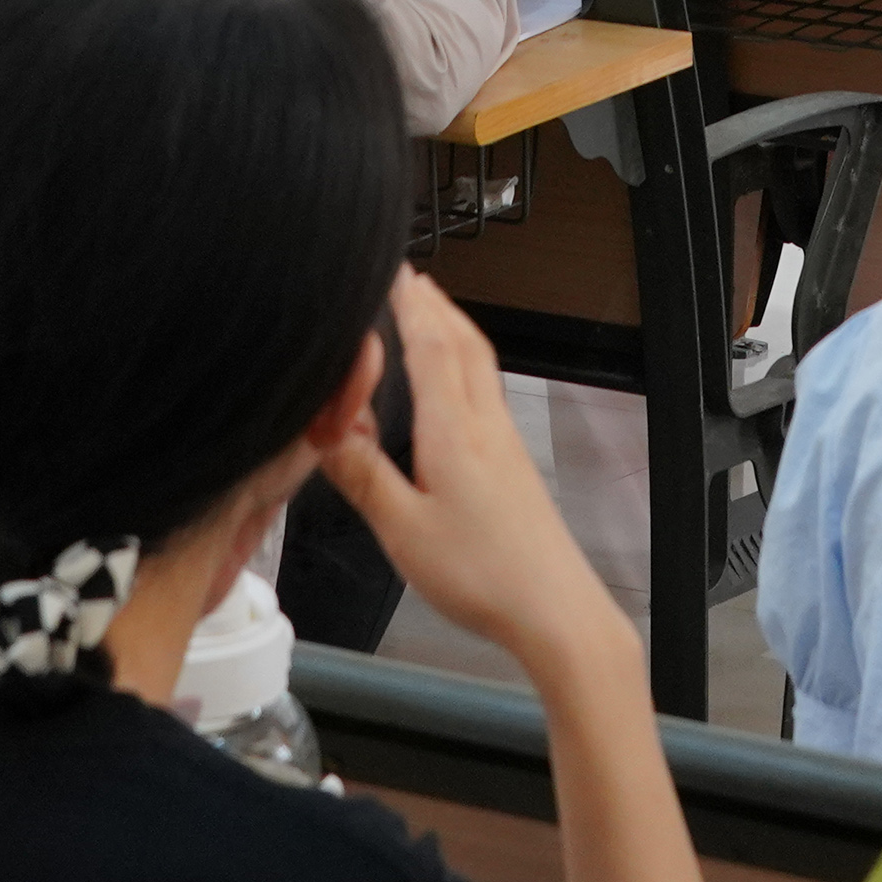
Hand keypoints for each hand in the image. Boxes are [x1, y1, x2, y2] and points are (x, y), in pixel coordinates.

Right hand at [316, 275, 624, 672]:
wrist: (556, 610)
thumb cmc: (484, 575)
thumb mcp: (401, 529)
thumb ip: (362, 475)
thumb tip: (325, 429)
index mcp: (453, 431)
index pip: (430, 346)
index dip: (409, 303)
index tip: (393, 271)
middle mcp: (485, 426)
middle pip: (463, 344)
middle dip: (435, 305)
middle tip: (411, 278)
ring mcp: (507, 444)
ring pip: (480, 366)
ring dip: (454, 330)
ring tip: (433, 315)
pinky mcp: (516, 467)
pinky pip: (487, 394)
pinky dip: (467, 366)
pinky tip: (457, 388)